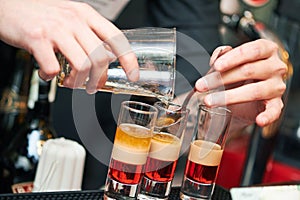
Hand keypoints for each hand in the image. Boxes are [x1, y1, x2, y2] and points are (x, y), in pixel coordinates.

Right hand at [0, 0, 138, 93]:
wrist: (8, 5)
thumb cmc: (42, 14)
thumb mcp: (72, 17)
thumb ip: (90, 35)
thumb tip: (108, 57)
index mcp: (87, 15)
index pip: (117, 38)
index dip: (129, 59)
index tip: (133, 75)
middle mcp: (74, 20)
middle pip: (100, 58)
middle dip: (99, 79)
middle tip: (93, 86)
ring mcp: (56, 29)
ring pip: (82, 65)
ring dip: (78, 82)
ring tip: (70, 82)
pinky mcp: (37, 39)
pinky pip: (52, 68)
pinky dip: (51, 77)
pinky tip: (47, 73)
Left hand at [195, 39, 286, 126]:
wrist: (246, 94)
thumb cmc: (240, 73)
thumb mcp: (230, 61)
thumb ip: (223, 55)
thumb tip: (217, 56)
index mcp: (266, 50)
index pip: (252, 51)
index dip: (233, 58)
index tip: (216, 66)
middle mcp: (275, 67)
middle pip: (249, 71)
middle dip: (221, 79)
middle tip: (202, 86)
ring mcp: (276, 86)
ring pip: (255, 91)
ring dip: (229, 97)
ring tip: (210, 101)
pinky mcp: (276, 104)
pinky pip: (274, 111)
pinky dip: (268, 116)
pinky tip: (259, 120)